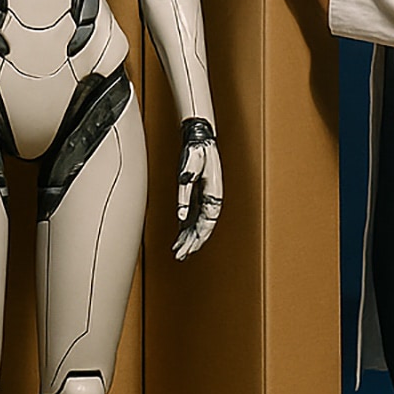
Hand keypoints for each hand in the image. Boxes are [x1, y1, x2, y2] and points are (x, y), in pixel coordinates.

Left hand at [173, 122, 222, 259]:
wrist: (200, 138)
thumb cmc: (197, 152)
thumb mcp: (189, 171)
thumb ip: (185, 193)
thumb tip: (181, 214)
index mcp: (214, 195)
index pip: (207, 224)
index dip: (198, 238)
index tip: (188, 249)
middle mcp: (212, 199)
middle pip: (203, 227)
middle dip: (192, 243)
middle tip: (180, 255)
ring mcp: (206, 197)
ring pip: (198, 223)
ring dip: (189, 238)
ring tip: (179, 251)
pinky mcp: (199, 194)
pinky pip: (194, 216)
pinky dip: (187, 227)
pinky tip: (181, 235)